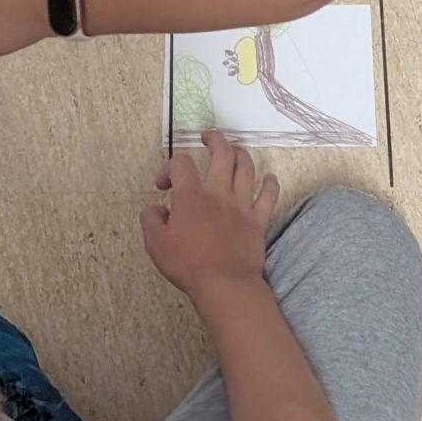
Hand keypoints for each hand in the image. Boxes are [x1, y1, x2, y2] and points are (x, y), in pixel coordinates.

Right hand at [141, 134, 277, 297]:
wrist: (224, 284)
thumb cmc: (187, 264)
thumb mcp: (155, 244)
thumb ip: (151, 220)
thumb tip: (153, 209)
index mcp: (191, 197)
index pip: (181, 164)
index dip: (169, 167)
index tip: (164, 185)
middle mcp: (218, 194)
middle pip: (222, 153)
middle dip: (215, 139)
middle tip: (207, 137)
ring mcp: (241, 205)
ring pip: (246, 168)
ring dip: (241, 154)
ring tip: (235, 150)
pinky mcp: (258, 221)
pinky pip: (269, 196)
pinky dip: (270, 184)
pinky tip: (269, 178)